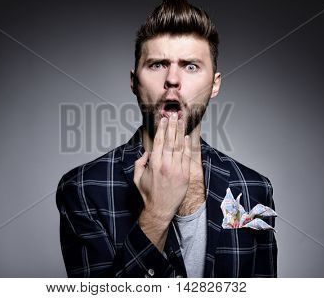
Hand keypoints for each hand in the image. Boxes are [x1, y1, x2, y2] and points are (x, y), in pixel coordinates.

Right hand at [133, 112, 191, 248]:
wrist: (160, 209)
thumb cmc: (148, 194)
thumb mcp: (137, 178)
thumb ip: (139, 163)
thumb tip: (146, 153)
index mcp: (154, 164)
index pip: (159, 141)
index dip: (162, 129)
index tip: (164, 119)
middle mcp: (166, 165)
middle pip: (170, 140)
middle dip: (172, 126)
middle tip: (174, 115)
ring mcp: (177, 170)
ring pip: (179, 147)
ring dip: (180, 132)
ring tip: (181, 121)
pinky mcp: (185, 175)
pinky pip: (186, 157)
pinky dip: (186, 146)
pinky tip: (186, 137)